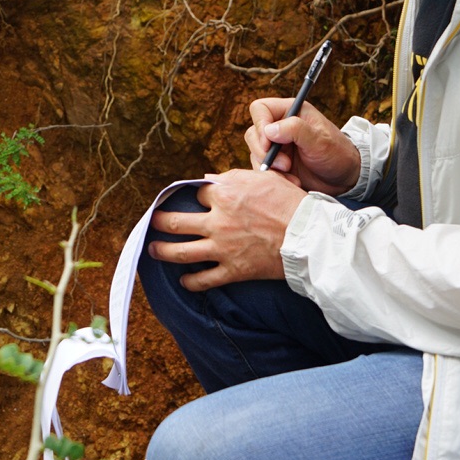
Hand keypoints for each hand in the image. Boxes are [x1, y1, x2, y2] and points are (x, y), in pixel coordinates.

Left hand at [147, 170, 306, 290]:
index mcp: (224, 194)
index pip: (197, 192)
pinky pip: (204, 280)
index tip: (190, 198)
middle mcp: (217, 221)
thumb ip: (233, 177)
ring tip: (152, 250)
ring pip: (180, 252)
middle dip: (159, 221)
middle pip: (176, 221)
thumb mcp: (263, 179)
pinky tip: (184, 281)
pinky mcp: (232, 271)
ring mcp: (222, 248)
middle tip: (151, 222)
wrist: (308, 236)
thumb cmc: (290, 204)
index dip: (193, 194)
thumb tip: (209, 179)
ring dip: (162, 251)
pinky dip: (191, 282)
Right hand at [244, 98, 360, 194]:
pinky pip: (262, 168)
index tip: (268, 144)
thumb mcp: (320, 141)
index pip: (260, 109)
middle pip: (253, 132)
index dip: (260, 125)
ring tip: (290, 174)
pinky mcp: (276, 163)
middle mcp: (280, 126)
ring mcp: (277, 146)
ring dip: (269, 167)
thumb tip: (269, 130)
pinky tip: (291, 181)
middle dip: (264, 151)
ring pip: (255, 153)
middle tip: (284, 164)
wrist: (344, 179)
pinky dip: (273, 177)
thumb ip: (296, 130)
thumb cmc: (337, 153)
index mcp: (291, 111)